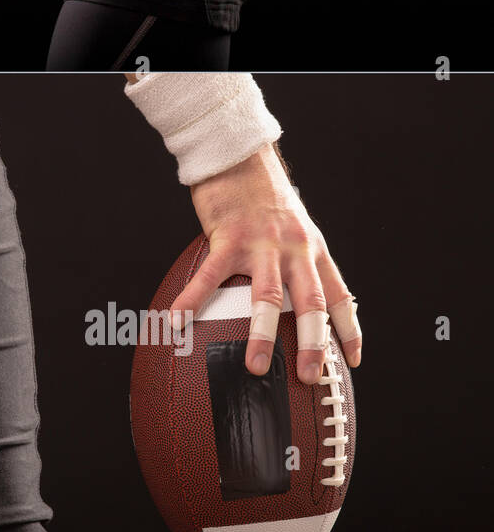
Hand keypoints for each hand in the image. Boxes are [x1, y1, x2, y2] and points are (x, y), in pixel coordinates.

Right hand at [170, 145, 361, 383]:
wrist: (241, 155)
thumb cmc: (263, 194)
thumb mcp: (295, 226)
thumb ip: (297, 259)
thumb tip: (296, 295)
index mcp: (313, 250)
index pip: (338, 296)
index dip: (348, 330)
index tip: (352, 360)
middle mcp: (295, 249)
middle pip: (310, 303)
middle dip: (311, 344)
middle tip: (307, 376)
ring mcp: (262, 244)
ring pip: (267, 296)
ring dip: (261, 334)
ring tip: (254, 365)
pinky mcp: (229, 237)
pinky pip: (212, 276)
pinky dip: (194, 301)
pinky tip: (178, 320)